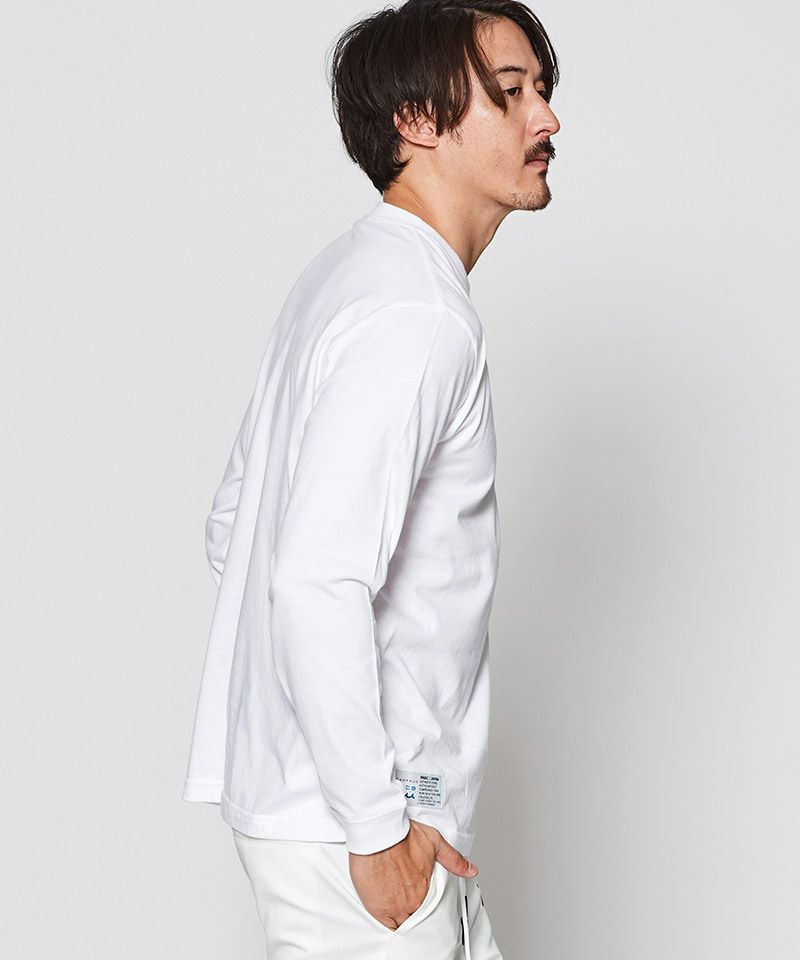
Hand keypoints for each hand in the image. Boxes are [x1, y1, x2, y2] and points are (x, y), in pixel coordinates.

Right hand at [348, 818, 477, 930]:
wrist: (380, 834)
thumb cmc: (403, 835)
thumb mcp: (434, 842)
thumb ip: (453, 859)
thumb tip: (471, 870)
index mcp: (426, 888)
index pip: (431, 910)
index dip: (428, 910)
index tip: (424, 906)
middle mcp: (412, 901)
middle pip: (416, 918)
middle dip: (415, 916)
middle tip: (412, 912)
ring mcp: (394, 907)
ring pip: (402, 926)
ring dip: (403, 922)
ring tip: (401, 918)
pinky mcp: (378, 907)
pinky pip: (386, 926)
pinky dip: (389, 926)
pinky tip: (390, 921)